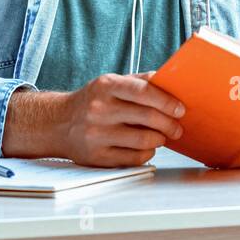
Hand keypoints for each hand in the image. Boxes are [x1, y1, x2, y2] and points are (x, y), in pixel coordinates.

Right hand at [56, 71, 185, 167]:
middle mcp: (99, 109)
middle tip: (177, 128)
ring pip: (144, 140)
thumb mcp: (111, 83)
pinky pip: (134, 158)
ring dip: (159, 139)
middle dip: (169, 124)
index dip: (167, 101)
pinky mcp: (96, 157)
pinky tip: (145, 147)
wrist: (58, 123)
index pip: (144, 91)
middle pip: (148, 117)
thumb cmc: (92, 101)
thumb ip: (140, 81)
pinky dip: (147, 153)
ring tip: (160, 136)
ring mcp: (96, 135)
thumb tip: (171, 83)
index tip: (180, 109)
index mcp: (106, 86)